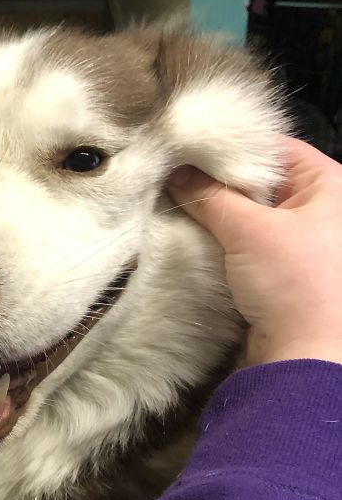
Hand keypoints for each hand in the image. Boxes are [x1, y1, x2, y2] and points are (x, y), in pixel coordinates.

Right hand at [167, 137, 341, 366]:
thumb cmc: (294, 284)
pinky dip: (220, 237)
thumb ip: (209, 196)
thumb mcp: (249, 230)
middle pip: (258, 179)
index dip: (231, 144)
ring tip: (174, 199)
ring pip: (247, 212)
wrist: (303, 355)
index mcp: (327, 185)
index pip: (274, 147)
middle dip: (216, 180)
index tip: (188, 144)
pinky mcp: (278, 269)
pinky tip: (189, 232)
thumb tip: (175, 172)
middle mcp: (317, 208)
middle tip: (173, 171)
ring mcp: (298, 240)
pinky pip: (244, 241)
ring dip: (215, 212)